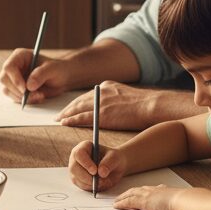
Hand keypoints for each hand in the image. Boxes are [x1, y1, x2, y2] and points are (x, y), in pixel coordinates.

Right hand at [0, 49, 73, 104]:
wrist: (62, 78)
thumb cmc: (58, 69)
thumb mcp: (52, 69)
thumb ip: (41, 74)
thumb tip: (29, 86)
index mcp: (20, 56)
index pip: (9, 67)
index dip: (14, 79)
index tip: (25, 89)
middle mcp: (14, 67)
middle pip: (4, 79)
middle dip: (18, 90)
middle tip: (35, 95)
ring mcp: (14, 78)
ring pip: (8, 90)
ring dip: (22, 97)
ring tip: (40, 96)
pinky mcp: (17, 89)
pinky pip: (14, 97)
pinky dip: (25, 101)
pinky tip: (37, 97)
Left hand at [57, 82, 192, 129]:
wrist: (151, 105)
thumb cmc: (144, 103)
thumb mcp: (125, 93)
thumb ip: (114, 96)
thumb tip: (110, 104)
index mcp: (106, 86)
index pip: (87, 95)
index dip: (77, 102)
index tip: (70, 107)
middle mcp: (100, 92)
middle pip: (79, 101)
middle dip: (68, 108)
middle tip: (59, 114)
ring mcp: (101, 103)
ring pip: (78, 108)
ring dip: (67, 114)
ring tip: (59, 119)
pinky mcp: (102, 115)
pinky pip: (82, 117)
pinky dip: (72, 120)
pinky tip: (65, 123)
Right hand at [69, 141, 126, 193]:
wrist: (115, 167)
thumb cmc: (114, 158)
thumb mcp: (115, 157)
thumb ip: (109, 163)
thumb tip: (101, 172)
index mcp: (84, 147)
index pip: (79, 154)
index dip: (86, 163)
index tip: (95, 171)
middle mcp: (76, 157)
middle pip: (74, 167)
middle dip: (86, 177)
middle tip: (99, 181)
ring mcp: (75, 168)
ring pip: (75, 178)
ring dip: (89, 183)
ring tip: (102, 182)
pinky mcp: (77, 178)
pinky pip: (80, 185)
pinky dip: (90, 187)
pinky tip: (99, 185)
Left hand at [113, 184, 183, 209]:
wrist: (186, 202)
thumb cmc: (188, 204)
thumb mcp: (182, 202)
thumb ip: (179, 204)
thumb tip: (184, 208)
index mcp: (163, 190)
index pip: (148, 190)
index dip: (141, 192)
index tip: (138, 193)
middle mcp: (153, 190)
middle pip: (136, 190)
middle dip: (128, 193)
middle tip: (121, 197)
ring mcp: (147, 195)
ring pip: (130, 195)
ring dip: (121, 198)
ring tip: (116, 202)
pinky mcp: (143, 202)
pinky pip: (128, 202)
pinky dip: (121, 204)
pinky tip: (116, 206)